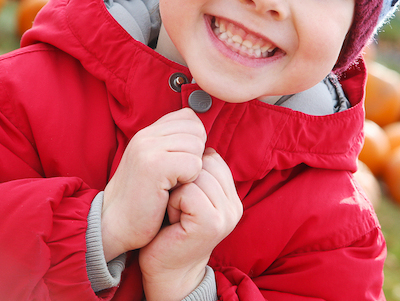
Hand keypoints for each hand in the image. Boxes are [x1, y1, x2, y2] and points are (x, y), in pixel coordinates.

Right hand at [101, 108, 206, 260]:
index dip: (194, 140)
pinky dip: (189, 180)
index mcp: (147, 133)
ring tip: (173, 184)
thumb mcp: (155, 165)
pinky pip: (193, 164)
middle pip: (196, 130)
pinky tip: (172, 191)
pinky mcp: (154, 166)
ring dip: (193, 169)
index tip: (181, 164)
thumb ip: (172, 146)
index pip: (188, 117)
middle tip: (178, 177)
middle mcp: (146, 135)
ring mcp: (148, 148)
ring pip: (197, 146)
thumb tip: (203, 136)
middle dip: (196, 154)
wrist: (113, 226)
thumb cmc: (141, 201)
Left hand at [139, 149, 242, 300]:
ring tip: (176, 213)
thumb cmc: (169, 227)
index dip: (188, 170)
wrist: (164, 267)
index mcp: (231, 195)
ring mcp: (227, 215)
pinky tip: (174, 220)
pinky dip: (174, 203)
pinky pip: (188, 192)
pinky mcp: (213, 223)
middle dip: (182, 179)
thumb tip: (193, 133)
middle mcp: (235, 205)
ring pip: (196, 175)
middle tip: (177, 206)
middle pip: (205, 162)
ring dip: (176, 191)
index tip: (183, 196)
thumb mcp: (189, 193)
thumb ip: (198, 170)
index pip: (212, 157)